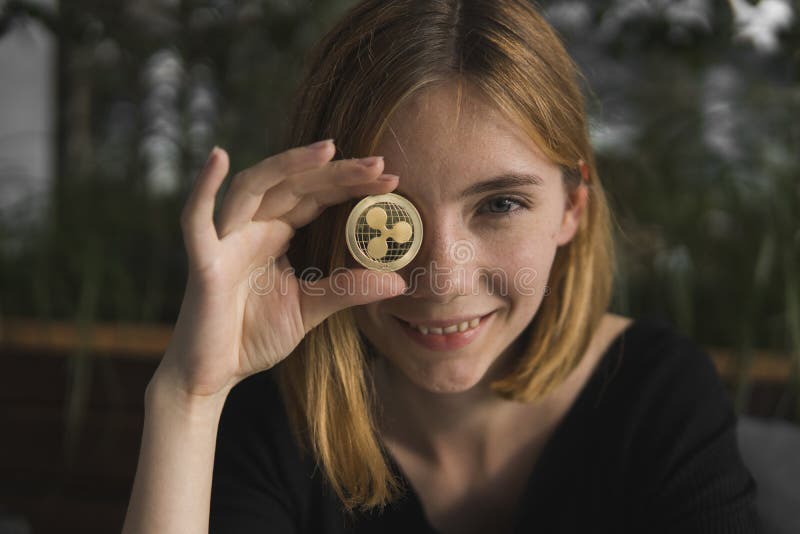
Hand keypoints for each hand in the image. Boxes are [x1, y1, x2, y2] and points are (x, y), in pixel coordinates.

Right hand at [153, 141, 405, 398]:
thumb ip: (348, 290)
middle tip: (379, 165)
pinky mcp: (203, 262)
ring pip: (253, 188)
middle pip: (293, 185)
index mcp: (274, 235)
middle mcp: (250, 228)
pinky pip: (196, 220)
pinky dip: (203, 188)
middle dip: (335, 172)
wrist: (214, 375)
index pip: (315, 197)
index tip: (390, 179)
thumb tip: (399, 281)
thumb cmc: (253, 336)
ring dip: (287, 165)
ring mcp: (225, 241)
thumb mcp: (311, 309)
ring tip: (327, 149)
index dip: (349, 184)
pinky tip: (219, 157)